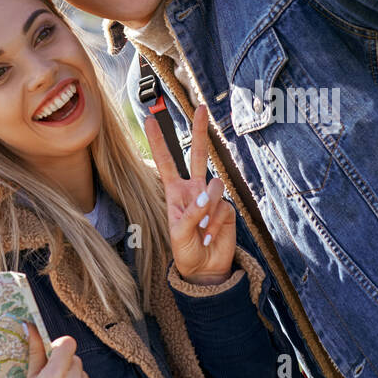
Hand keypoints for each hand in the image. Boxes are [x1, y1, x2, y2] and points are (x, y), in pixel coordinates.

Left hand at [143, 103, 236, 284]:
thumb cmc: (185, 252)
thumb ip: (192, 212)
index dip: (158, 141)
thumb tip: (208, 192)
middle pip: (197, 154)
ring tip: (201, 231)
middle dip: (200, 131)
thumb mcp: (179, 234)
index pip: (166, 161)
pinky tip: (211, 236)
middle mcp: (194, 189)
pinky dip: (216, 223)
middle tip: (201, 107)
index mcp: (175, 192)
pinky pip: (223, 207)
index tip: (150, 119)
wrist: (205, 270)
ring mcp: (211, 198)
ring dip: (207, 210)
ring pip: (214, 187)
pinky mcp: (227, 209)